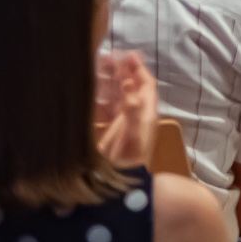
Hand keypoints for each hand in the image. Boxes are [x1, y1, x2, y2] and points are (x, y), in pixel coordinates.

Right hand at [94, 50, 157, 169]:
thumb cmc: (131, 161)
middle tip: (111, 55)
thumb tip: (130, 87)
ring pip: (119, 96)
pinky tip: (94, 90)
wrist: (121, 187)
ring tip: (101, 65)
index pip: (145, 85)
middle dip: (124, 71)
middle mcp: (136, 116)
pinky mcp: (110, 132)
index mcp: (146, 114)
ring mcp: (123, 124)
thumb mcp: (134, 135)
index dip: (139, 69)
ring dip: (113, 81)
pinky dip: (102, 97)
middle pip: (132, 87)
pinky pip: (108, 109)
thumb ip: (133, 111)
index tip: (129, 54)